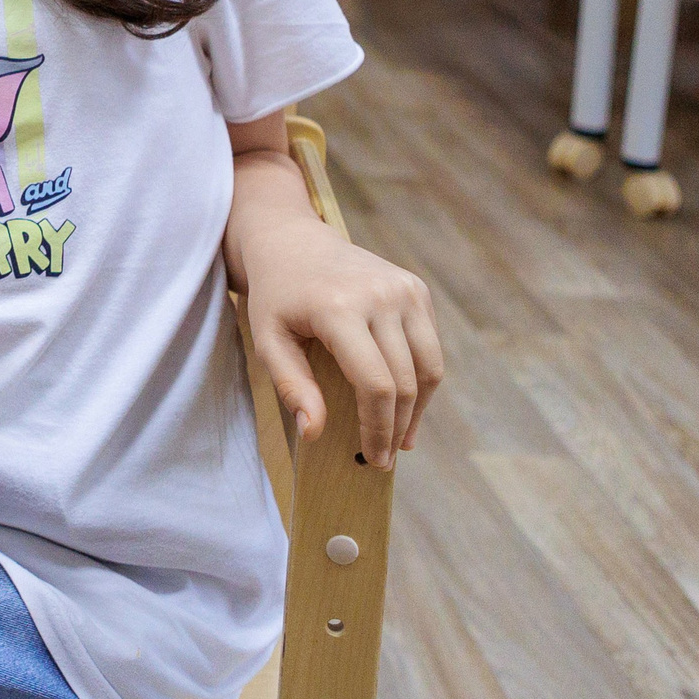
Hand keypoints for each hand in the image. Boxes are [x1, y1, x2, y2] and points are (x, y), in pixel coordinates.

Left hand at [239, 227, 441, 467]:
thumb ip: (291, 385)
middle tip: (384, 457)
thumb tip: (314, 433)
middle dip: (397, 426)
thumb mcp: (268, 339)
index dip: (378, 428)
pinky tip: (405, 402)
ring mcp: (405, 290)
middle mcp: (381, 296)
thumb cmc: (276, 296)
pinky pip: (430, 347)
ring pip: (428, 368)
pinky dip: (422, 380)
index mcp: (340, 308)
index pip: (375, 384)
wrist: (292, 241)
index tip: (373, 457)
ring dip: (418, 409)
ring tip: (400, 437)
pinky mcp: (417, 289)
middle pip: (405, 381)